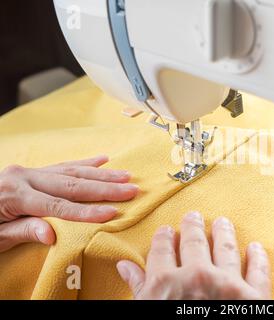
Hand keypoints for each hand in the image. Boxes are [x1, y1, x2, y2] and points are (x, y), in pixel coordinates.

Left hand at [0, 155, 138, 251]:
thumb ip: (23, 232)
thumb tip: (52, 235)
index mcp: (14, 194)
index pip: (58, 205)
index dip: (87, 211)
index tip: (112, 213)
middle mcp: (24, 177)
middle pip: (72, 183)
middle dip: (104, 187)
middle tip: (130, 189)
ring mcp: (29, 171)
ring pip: (72, 170)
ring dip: (101, 173)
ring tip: (125, 175)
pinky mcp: (31, 171)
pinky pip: (62, 165)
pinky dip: (84, 162)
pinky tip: (102, 159)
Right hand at [117, 212, 270, 299]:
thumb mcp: (147, 312)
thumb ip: (139, 289)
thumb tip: (125, 267)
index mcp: (166, 283)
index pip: (161, 250)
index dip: (163, 237)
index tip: (166, 230)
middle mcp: (197, 276)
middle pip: (194, 242)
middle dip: (192, 226)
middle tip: (194, 216)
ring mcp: (229, 285)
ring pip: (226, 248)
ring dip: (224, 232)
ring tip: (223, 223)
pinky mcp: (255, 297)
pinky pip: (259, 271)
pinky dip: (259, 257)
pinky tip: (257, 247)